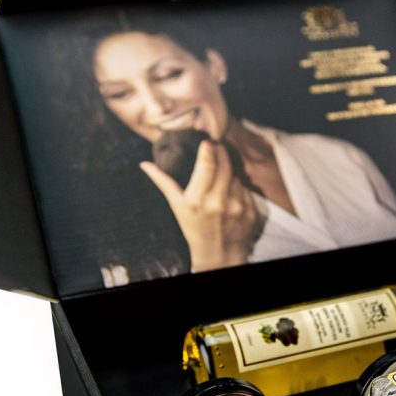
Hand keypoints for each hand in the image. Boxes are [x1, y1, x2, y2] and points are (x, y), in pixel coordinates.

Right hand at [140, 140, 259, 272]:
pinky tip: (231, 193)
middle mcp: (217, 202)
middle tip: (217, 146)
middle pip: (224, 165)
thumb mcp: (177, 206)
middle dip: (221, 152)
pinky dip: (239, 186)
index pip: (206, 165)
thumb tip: (144, 164)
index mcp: (196, 200)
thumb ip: (163, 182)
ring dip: (230, 171)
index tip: (207, 141)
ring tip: (221, 176)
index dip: (208, 149)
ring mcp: (236, 207)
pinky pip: (246, 188)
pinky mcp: (251, 210)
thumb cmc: (194, 228)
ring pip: (236, 175)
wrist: (220, 254)